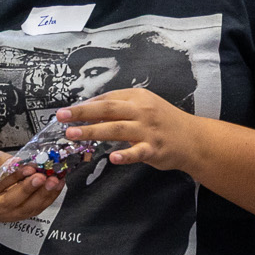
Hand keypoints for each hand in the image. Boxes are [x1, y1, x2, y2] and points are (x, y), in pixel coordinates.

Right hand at [0, 147, 62, 223]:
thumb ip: (0, 159)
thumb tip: (19, 162)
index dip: (14, 175)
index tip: (29, 167)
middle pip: (10, 201)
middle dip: (28, 189)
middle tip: (42, 177)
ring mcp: (6, 215)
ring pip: (26, 208)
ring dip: (43, 195)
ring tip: (54, 181)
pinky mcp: (19, 217)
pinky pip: (36, 209)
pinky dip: (49, 198)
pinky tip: (57, 185)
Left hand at [59, 88, 203, 172]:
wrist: (193, 138)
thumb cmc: (163, 121)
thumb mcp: (144, 106)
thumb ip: (120, 107)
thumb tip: (89, 110)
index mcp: (137, 97)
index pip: (106, 99)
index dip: (85, 105)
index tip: (66, 111)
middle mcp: (142, 111)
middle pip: (107, 110)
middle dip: (82, 113)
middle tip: (61, 117)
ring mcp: (148, 130)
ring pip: (116, 129)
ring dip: (93, 131)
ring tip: (72, 134)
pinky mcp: (154, 149)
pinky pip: (137, 152)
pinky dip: (126, 154)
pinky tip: (113, 157)